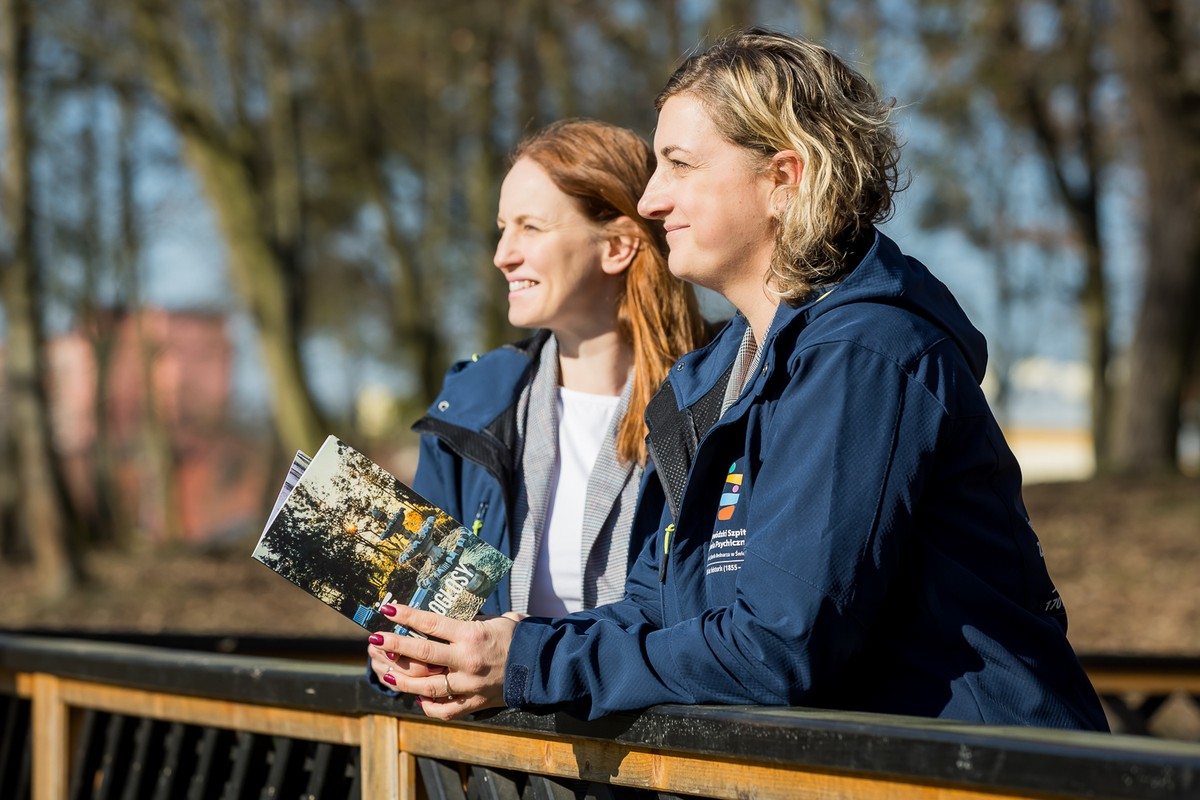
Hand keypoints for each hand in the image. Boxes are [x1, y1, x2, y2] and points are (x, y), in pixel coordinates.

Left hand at [367, 604, 521, 719]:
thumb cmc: (519, 637)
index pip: (430, 623)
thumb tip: (448, 613)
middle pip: (421, 654)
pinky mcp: (474, 703)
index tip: (387, 609)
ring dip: (402, 681)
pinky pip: (445, 709)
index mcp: (472, 635)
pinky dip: (428, 706)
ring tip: (385, 674)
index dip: (406, 616)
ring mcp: (469, 685)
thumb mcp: (496, 619)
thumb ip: (471, 618)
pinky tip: (417, 697)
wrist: (542, 666)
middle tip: (375, 639)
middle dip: (394, 646)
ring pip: (426, 687)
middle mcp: (467, 661)